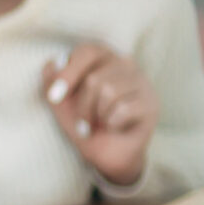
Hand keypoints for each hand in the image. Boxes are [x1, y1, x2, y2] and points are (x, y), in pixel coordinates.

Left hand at [42, 44, 157, 186]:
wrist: (104, 153)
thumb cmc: (83, 121)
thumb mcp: (60, 102)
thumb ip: (52, 81)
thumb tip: (53, 64)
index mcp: (104, 58)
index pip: (88, 51)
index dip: (68, 73)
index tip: (54, 97)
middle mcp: (127, 65)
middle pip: (95, 78)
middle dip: (82, 105)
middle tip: (83, 120)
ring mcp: (143, 83)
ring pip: (109, 92)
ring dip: (96, 115)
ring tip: (99, 123)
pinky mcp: (151, 104)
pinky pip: (123, 109)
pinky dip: (111, 123)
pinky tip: (115, 127)